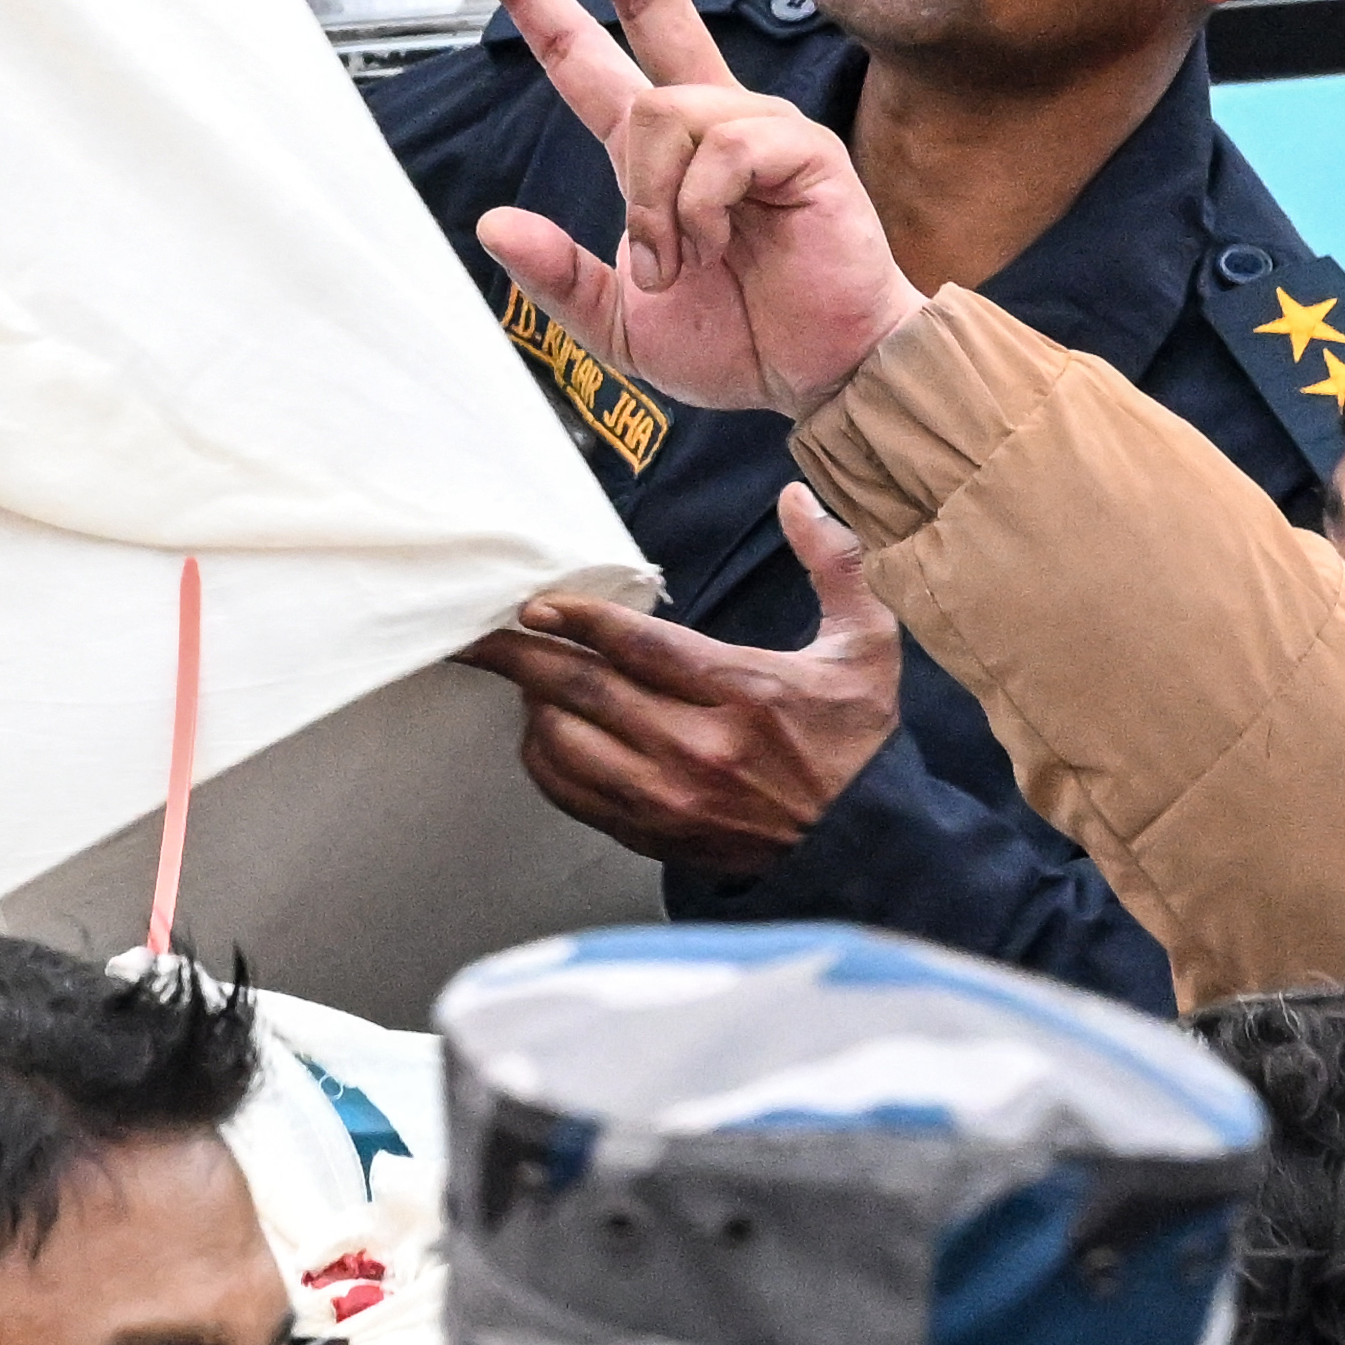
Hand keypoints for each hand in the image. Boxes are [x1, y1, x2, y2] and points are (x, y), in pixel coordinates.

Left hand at [460, 0, 922, 420]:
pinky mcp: (800, 148)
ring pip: (659, 113)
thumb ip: (559, 274)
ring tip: (676, 260)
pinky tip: (715, 245)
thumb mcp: (621, 322)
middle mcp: (708, 122)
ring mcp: (757, 127)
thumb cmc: (743, 340)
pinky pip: (716, 148)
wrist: (821, 377)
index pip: (590, 55)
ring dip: (650, 202)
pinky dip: (694, 209)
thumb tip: (492, 224)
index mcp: (659, 153)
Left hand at [466, 488, 906, 871]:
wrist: (864, 848)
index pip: (638, 646)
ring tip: (526, 677)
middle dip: (522, 656)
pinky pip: (573, 793)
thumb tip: (798, 497)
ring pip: (566, 744)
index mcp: (746, 692)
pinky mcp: (655, 834)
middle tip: (479, 633)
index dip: (578, 619)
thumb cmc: (858, 742)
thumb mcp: (866, 645)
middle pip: (584, 692)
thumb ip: (834, 563)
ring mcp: (671, 799)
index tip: (536, 603)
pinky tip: (545, 730)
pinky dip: (546, 759)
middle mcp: (700, 748)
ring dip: (534, 707)